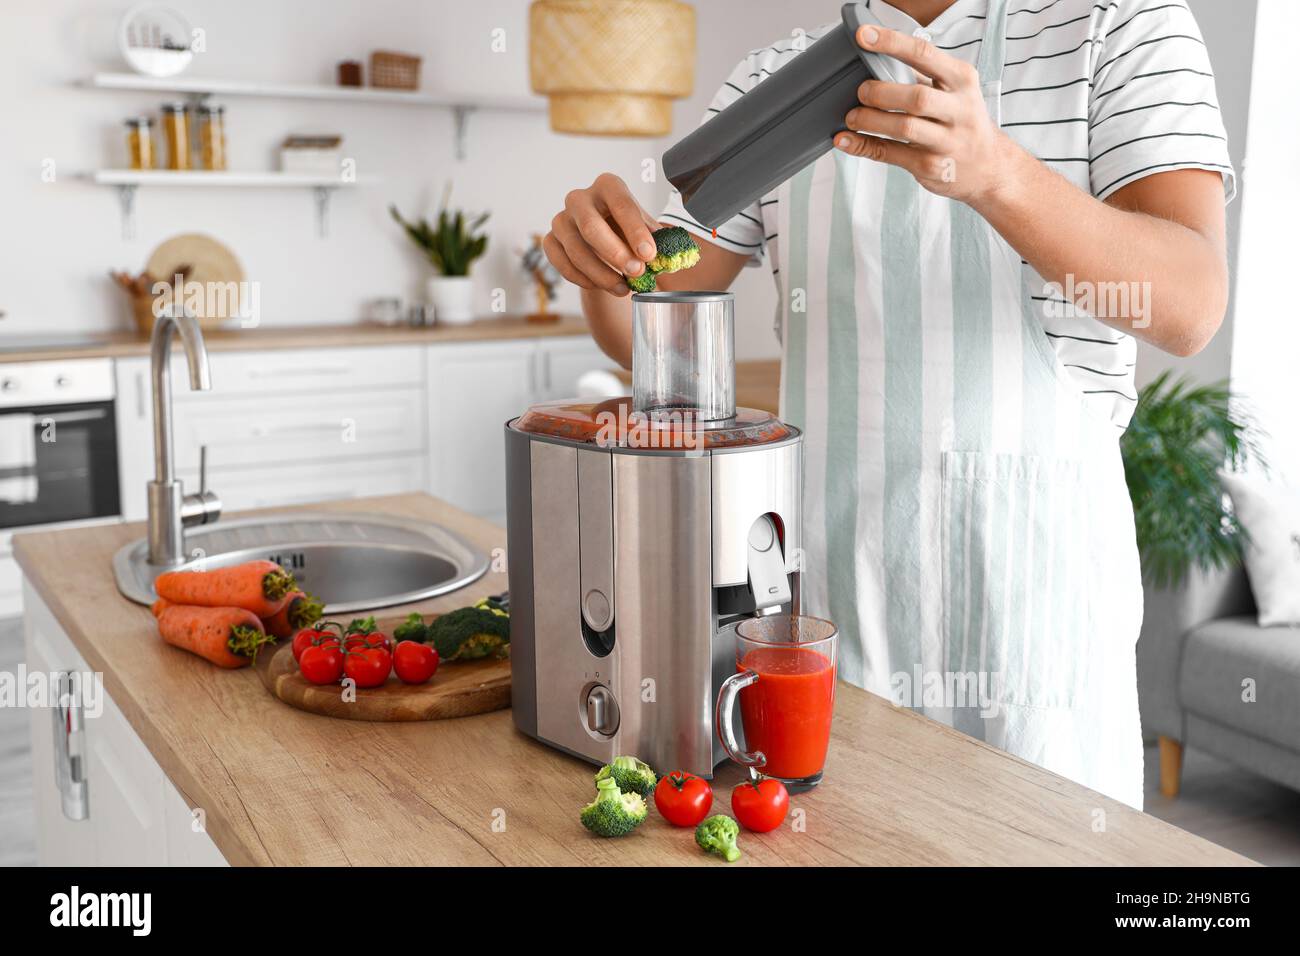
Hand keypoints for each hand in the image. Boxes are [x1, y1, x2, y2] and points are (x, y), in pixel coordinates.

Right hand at [543, 173, 659, 295]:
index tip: (649, 255)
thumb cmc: (629, 232)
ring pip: (576, 250)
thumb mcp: (646, 230)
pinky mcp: (550, 241)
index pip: (621, 205)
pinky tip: (604, 286)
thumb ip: (656, 241)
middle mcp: (580, 198)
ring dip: (602, 274)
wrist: (605, 244)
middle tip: (637, 273)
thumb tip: (669, 258)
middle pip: (591, 226)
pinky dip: (585, 280)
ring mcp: (561, 219)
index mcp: (608, 186)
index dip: (636, 231)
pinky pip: (563, 265)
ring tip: (624, 288)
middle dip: (616, 253)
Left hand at [834, 25, 1020, 205]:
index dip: (891, 43)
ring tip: (852, 117)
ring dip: (870, 121)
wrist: (989, 166)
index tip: (864, 36)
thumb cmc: (962, 120)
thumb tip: (878, 58)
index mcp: (962, 80)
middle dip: (881, 93)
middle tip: (861, 91)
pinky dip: (864, 146)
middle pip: (916, 97)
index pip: (924, 54)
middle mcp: (959, 109)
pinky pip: (891, 154)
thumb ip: (925, 75)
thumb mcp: (956, 90)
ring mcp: (947, 141)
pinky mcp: (932, 166)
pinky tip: (846, 140)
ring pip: (904, 128)